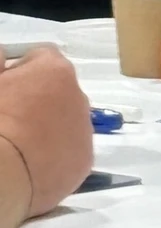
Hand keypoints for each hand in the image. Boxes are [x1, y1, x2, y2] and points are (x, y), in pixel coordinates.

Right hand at [0, 47, 92, 217]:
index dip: (21, 70)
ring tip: (21, 146)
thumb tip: (4, 55)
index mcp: (54, 70)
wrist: (4, 172)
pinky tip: (33, 166)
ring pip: (69, 122)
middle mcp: (79, 96)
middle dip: (40, 100)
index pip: (42, 56)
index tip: (6, 85)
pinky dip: (56, 156)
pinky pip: (71, 152)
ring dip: (51, 128)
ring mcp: (85, 130)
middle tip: (12, 119)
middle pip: (60, 91)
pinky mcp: (85, 162)